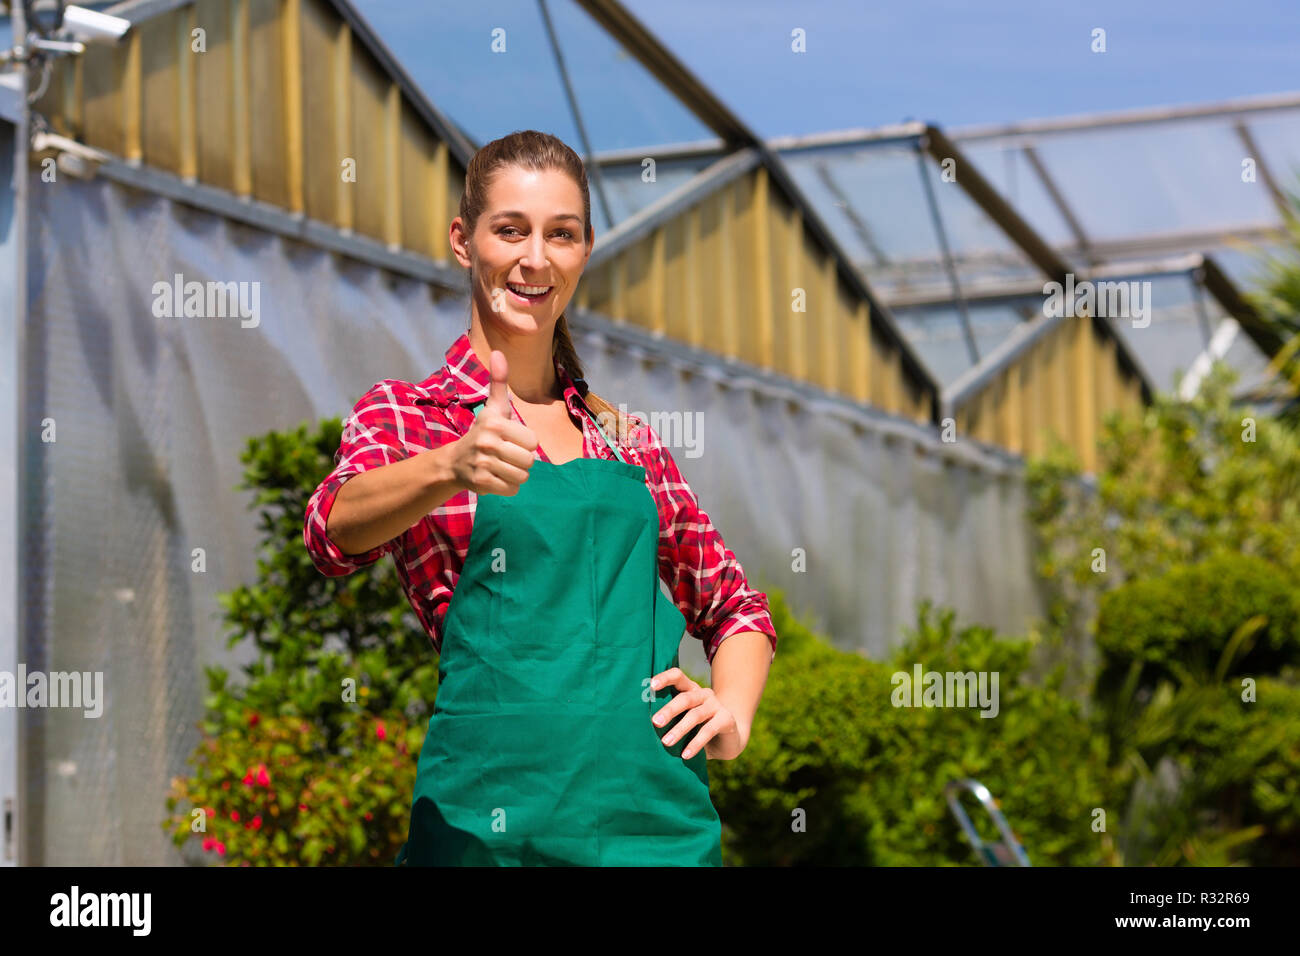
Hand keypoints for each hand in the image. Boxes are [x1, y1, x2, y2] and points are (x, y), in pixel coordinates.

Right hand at [450, 350, 538, 495]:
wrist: (455, 461)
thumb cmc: (482, 431)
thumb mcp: (493, 407)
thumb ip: (499, 382)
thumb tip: (499, 353)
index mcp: (495, 423)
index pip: (533, 442)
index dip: (526, 443)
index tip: (511, 440)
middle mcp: (488, 442)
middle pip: (529, 460)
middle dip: (521, 460)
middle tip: (506, 455)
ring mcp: (483, 464)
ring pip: (522, 476)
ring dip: (515, 474)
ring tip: (501, 466)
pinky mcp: (482, 483)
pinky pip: (512, 489)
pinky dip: (508, 487)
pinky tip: (496, 477)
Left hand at [649, 668, 747, 760]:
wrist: (730, 739)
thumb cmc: (698, 729)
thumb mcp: (684, 721)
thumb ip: (670, 720)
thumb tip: (641, 730)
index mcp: (690, 689)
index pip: (678, 676)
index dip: (665, 678)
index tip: (651, 685)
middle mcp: (703, 694)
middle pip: (685, 698)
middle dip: (669, 710)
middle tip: (655, 722)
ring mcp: (716, 705)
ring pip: (695, 715)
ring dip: (680, 729)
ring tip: (666, 742)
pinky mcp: (726, 719)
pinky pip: (709, 730)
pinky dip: (696, 743)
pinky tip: (685, 755)